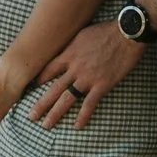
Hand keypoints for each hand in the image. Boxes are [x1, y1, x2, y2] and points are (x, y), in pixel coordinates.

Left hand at [32, 22, 146, 128]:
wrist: (125, 34)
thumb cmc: (105, 30)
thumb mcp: (81, 33)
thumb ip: (72, 45)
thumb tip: (66, 50)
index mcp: (68, 54)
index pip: (48, 70)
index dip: (39, 80)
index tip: (32, 89)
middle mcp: (74, 68)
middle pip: (53, 89)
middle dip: (41, 104)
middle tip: (31, 117)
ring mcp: (87, 78)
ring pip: (67, 99)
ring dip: (55, 113)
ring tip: (46, 125)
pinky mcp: (102, 85)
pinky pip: (89, 103)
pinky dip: (83, 116)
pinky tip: (77, 126)